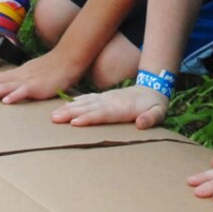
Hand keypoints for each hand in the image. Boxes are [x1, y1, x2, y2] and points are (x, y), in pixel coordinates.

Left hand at [0, 47, 81, 102]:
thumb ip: (20, 82)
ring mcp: (27, 81)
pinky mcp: (38, 87)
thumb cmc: (52, 70)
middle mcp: (18, 76)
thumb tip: (9, 91)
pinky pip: (24, 91)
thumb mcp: (32, 75)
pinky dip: (14, 96)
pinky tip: (6, 101)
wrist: (68, 60)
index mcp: (16, 74)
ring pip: (5, 86)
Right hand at [52, 84, 167, 127]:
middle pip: (88, 107)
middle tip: (54, 119)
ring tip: (53, 115)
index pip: (102, 113)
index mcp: (122, 107)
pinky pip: (86, 99)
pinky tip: (64, 107)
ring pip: (84, 103)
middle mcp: (110, 101)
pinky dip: (74, 103)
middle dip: (71, 113)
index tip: (74, 122)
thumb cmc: (155, 105)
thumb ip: (151, 118)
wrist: (153, 88)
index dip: (89, 118)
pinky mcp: (103, 98)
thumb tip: (141, 123)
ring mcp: (105, 98)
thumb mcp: (159, 112)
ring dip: (68, 109)